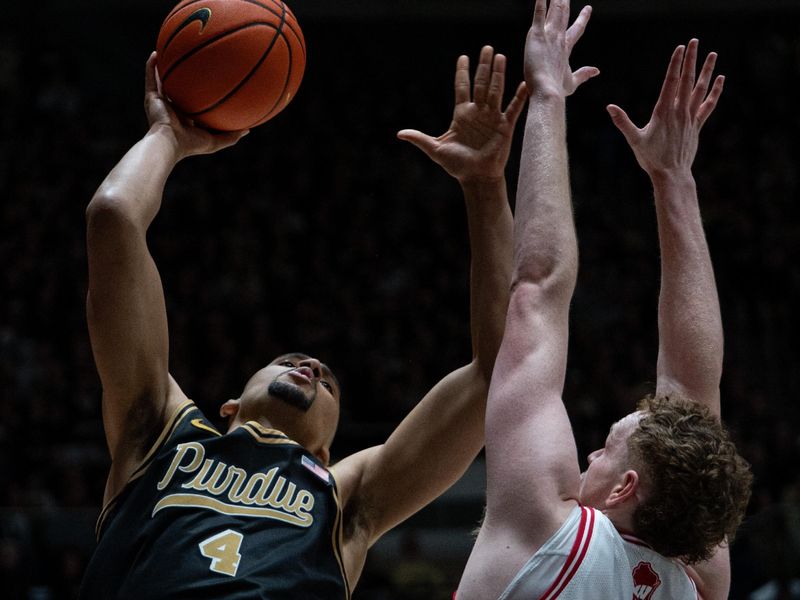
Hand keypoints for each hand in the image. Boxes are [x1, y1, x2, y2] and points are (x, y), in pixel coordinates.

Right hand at [144, 52, 247, 159]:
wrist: (168, 143)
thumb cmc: (191, 144)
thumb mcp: (216, 141)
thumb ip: (231, 136)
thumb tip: (248, 130)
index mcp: (186, 119)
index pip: (194, 104)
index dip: (200, 95)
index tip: (210, 82)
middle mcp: (172, 109)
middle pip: (179, 90)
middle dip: (184, 78)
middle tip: (192, 63)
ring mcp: (160, 103)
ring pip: (162, 81)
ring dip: (164, 68)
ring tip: (169, 51)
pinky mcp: (150, 98)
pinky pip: (150, 78)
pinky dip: (151, 66)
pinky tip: (156, 52)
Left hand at [397, 46, 526, 183]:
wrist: (475, 178)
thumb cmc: (456, 165)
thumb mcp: (436, 149)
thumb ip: (420, 139)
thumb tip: (399, 134)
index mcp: (461, 115)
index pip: (462, 87)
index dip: (462, 72)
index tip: (463, 57)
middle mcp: (478, 112)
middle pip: (481, 84)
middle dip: (484, 66)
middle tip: (487, 48)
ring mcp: (492, 118)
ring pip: (496, 91)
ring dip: (498, 75)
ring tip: (501, 57)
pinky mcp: (505, 127)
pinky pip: (514, 109)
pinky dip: (519, 97)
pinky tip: (524, 84)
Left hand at [524, 0, 597, 97]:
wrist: (548, 91)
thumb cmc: (557, 90)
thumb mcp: (572, 82)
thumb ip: (583, 74)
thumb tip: (596, 70)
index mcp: (566, 49)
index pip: (576, 30)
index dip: (582, 19)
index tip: (588, 8)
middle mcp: (559, 39)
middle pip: (563, 15)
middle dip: (564, 1)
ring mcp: (549, 36)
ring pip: (554, 11)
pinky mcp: (537, 36)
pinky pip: (539, 15)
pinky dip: (540, 4)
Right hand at [607, 39, 723, 176]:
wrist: (671, 175)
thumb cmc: (651, 158)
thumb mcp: (634, 140)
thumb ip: (623, 122)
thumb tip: (609, 107)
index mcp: (663, 112)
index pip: (670, 82)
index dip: (675, 64)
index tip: (680, 48)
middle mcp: (679, 112)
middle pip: (687, 80)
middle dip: (690, 60)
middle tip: (694, 41)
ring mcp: (690, 118)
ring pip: (700, 89)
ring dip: (706, 71)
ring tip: (712, 54)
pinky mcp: (696, 125)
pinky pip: (708, 105)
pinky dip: (715, 91)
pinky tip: (720, 79)